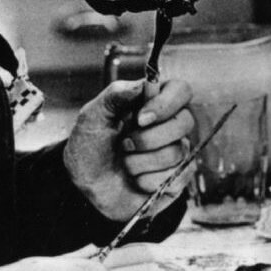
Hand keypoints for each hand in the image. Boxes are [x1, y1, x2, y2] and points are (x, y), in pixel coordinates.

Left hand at [64, 77, 196, 220]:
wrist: (85, 185)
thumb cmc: (90, 147)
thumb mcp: (93, 116)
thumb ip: (115, 95)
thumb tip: (140, 85)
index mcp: (154, 103)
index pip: (181, 90)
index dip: (166, 103)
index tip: (140, 118)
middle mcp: (170, 125)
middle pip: (185, 122)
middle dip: (148, 138)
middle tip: (124, 144)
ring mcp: (177, 152)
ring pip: (177, 152)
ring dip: (140, 161)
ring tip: (125, 163)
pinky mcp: (177, 178)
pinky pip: (175, 177)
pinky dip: (146, 180)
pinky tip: (135, 179)